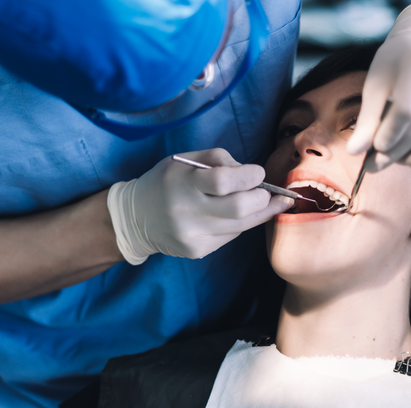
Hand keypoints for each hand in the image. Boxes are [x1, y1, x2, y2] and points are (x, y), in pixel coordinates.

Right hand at [108, 148, 292, 262]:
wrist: (135, 218)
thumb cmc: (166, 181)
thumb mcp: (185, 160)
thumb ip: (219, 159)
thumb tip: (254, 174)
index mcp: (181, 182)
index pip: (224, 181)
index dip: (249, 176)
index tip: (258, 173)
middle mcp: (185, 211)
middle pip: (239, 208)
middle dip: (262, 197)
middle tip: (267, 191)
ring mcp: (191, 235)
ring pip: (241, 225)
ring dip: (262, 212)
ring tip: (275, 202)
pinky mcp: (196, 250)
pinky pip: (231, 236)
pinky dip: (240, 223)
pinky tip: (240, 215)